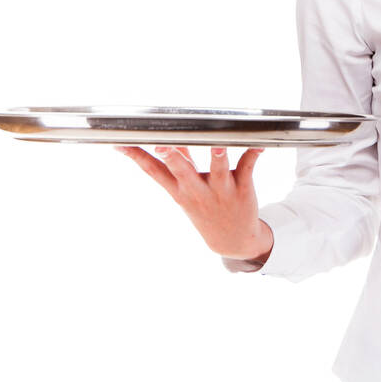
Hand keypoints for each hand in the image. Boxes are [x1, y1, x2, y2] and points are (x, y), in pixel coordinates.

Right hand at [116, 145, 273, 261]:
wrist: (233, 240)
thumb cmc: (205, 209)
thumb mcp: (185, 194)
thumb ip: (177, 166)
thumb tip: (166, 141)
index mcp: (179, 191)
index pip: (153, 172)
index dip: (136, 157)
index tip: (121, 143)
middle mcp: (198, 189)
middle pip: (182, 170)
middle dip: (172, 157)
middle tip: (162, 146)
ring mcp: (221, 189)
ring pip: (218, 169)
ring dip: (218, 156)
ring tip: (217, 145)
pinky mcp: (242, 187)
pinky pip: (248, 167)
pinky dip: (253, 154)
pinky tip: (258, 145)